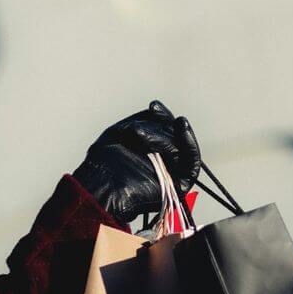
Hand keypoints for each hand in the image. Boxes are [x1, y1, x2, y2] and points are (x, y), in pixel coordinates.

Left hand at [71, 99, 201, 225]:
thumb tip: (157, 109)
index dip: (162, 117)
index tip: (154, 106)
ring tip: (140, 135)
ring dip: (166, 134)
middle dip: (160, 126)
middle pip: (174, 136)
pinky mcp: (181, 184)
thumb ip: (141, 121)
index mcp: (150, 151)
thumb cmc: (104, 163)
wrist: (100, 187)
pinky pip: (192, 162)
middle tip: (142, 124)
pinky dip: (189, 143)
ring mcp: (173, 173)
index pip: (164, 130)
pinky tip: (181, 126)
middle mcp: (164, 161)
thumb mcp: (120, 133)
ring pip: (181, 146)